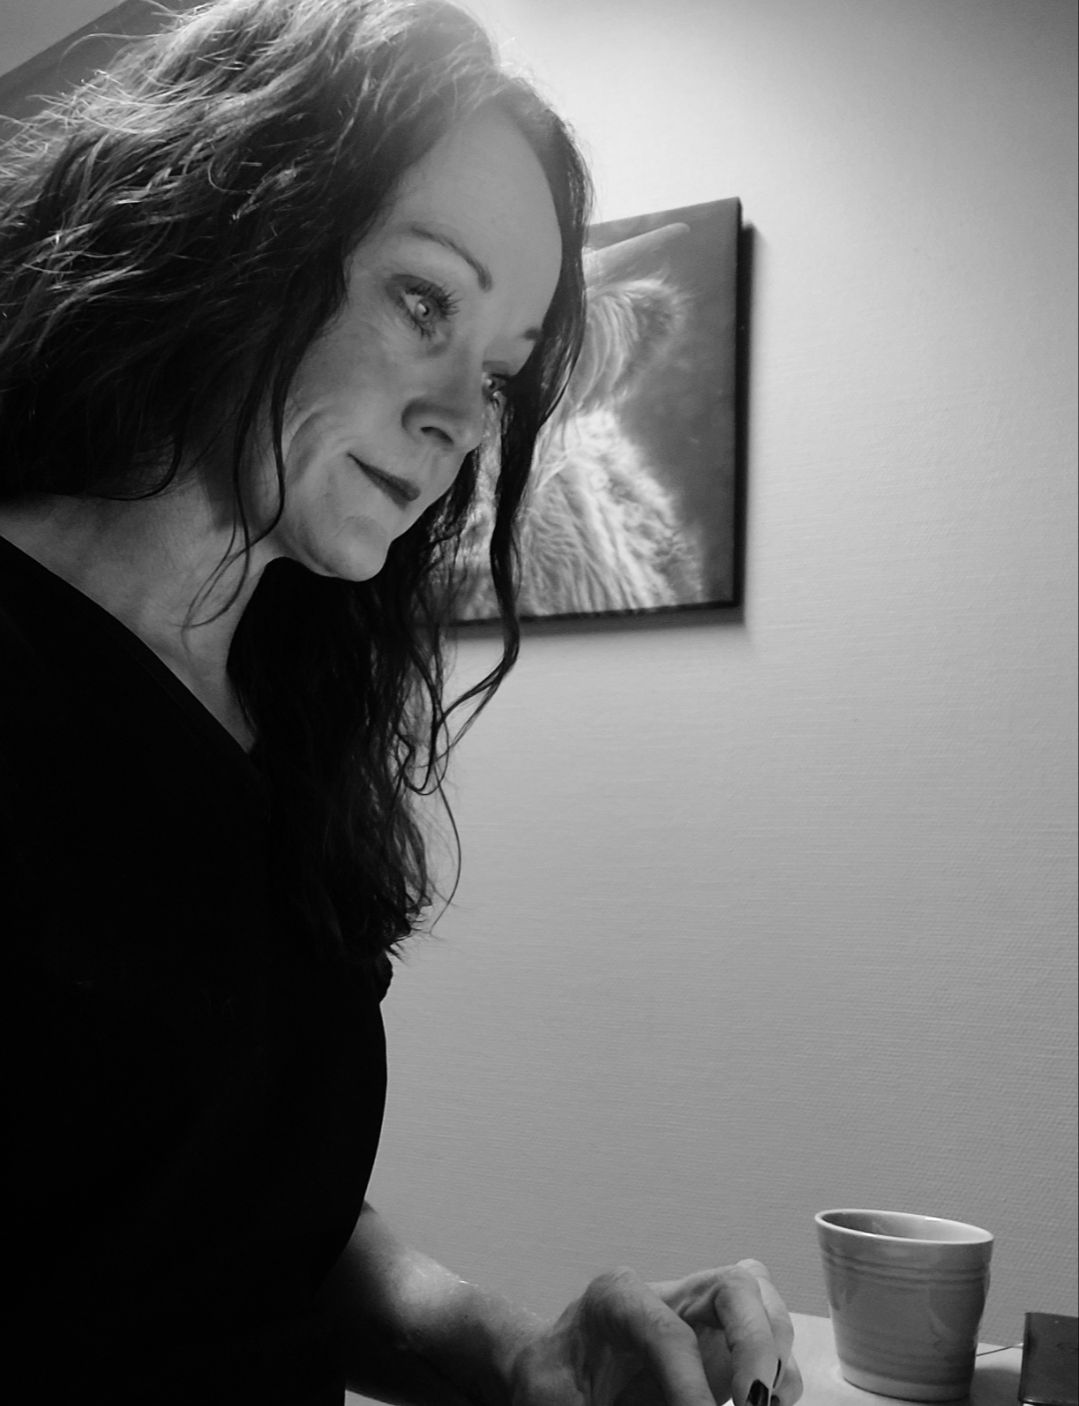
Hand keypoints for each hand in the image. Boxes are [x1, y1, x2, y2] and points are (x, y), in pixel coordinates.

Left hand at [509, 1259, 801, 1405]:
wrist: (554, 1376)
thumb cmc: (551, 1384)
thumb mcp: (553, 1399)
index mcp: (615, 1296)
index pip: (667, 1330)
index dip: (690, 1386)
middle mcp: (668, 1291)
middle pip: (735, 1287)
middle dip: (756, 1346)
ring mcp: (701, 1308)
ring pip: (764, 1303)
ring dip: (775, 1360)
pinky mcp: (724, 1335)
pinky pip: (772, 1334)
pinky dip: (780, 1374)